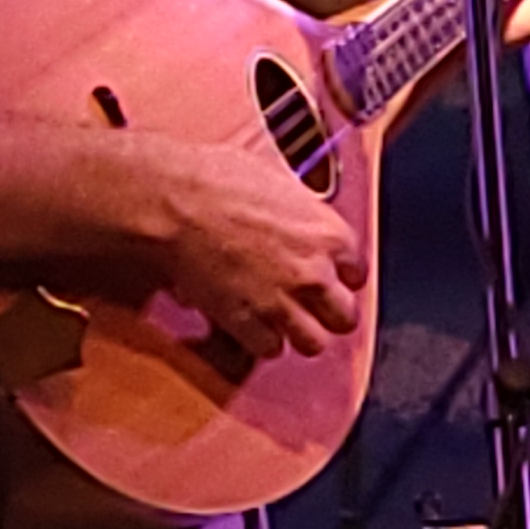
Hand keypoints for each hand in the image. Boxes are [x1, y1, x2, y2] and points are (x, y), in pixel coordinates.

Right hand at [147, 141, 363, 361]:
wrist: (172, 202)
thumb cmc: (215, 179)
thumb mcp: (277, 181)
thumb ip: (300, 211)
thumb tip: (299, 218)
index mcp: (328, 234)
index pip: (357, 274)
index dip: (339, 276)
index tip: (328, 276)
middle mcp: (313, 273)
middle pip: (345, 317)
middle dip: (328, 313)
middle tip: (310, 307)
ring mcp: (281, 302)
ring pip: (314, 343)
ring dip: (299, 334)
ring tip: (283, 322)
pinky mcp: (246, 323)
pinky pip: (270, 350)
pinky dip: (261, 342)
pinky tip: (251, 325)